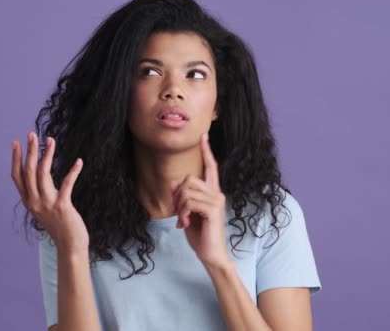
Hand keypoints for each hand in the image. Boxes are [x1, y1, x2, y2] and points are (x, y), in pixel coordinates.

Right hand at [11, 131, 87, 253]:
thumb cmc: (59, 226)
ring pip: (43, 174)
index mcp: (28, 201)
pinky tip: (79, 161)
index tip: (16, 144)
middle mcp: (34, 202)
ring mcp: (47, 204)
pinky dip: (73, 171)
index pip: (17, 177)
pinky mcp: (62, 206)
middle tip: (32, 135)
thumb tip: (40, 176)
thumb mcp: (44, 209)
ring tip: (51, 140)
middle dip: (30, 151)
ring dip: (47, 155)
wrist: (69, 245)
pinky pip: (66, 184)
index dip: (16, 159)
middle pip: (29, 171)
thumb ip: (40, 194)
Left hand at [172, 133, 230, 268]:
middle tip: (180, 214)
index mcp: (212, 192)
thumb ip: (181, 197)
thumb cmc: (200, 234)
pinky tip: (186, 223)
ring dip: (180, 207)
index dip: (206, 151)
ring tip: (184, 220)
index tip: (203, 135)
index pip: (211, 166)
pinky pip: (190, 202)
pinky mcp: (213, 210)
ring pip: (187, 191)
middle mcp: (217, 193)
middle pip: (190, 179)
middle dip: (178, 196)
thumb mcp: (186, 213)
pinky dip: (183, 213)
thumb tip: (173, 183)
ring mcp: (216, 201)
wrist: (210, 254)